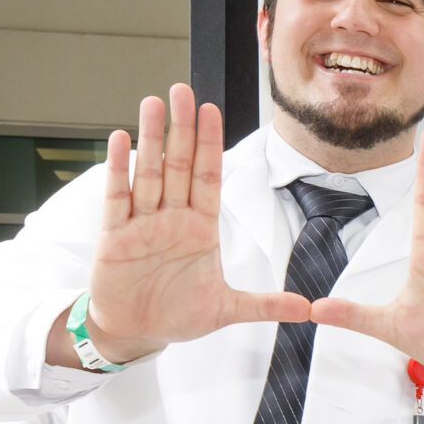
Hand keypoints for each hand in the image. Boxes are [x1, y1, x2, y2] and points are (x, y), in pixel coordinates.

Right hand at [50, 85, 309, 366]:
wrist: (138, 333)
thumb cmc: (178, 315)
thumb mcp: (227, 309)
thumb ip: (265, 305)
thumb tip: (308, 309)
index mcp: (200, 228)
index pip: (208, 177)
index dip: (210, 145)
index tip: (212, 112)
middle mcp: (171, 218)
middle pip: (178, 165)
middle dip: (182, 129)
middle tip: (183, 90)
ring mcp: (142, 224)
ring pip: (148, 173)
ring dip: (151, 139)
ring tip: (154, 103)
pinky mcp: (114, 237)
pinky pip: (117, 197)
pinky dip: (118, 170)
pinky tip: (120, 139)